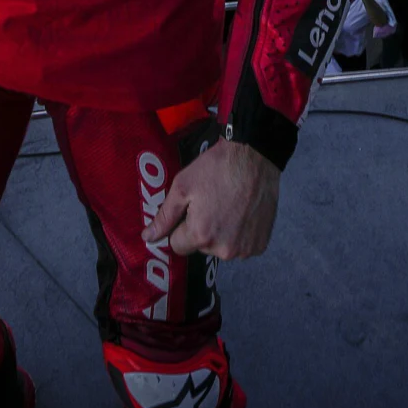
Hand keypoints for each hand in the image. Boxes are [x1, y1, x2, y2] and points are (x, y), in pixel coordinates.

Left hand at [144, 139, 281, 260]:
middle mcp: (224, 250)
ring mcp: (245, 249)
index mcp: (201, 236)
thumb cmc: (215, 168)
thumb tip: (147, 238)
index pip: (178, 245)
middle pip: (201, 247)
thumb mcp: (182, 187)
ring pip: (221, 248)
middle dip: (201, 230)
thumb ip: (164, 217)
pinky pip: (241, 246)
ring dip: (221, 234)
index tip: (191, 210)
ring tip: (228, 207)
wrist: (254, 157)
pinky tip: (242, 213)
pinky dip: (240, 234)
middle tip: (211, 204)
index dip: (180, 227)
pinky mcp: (260, 245)